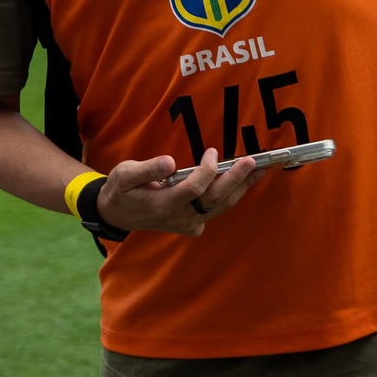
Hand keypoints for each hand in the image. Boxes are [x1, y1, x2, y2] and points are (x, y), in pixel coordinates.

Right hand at [98, 149, 261, 235]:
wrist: (116, 214)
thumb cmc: (121, 190)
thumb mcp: (124, 175)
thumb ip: (147, 169)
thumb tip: (169, 162)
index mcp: (163, 204)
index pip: (194, 189)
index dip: (207, 171)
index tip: (212, 152)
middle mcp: (180, 217)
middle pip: (215, 199)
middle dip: (235, 179)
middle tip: (253, 161)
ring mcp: (188, 223)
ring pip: (221, 206)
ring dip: (241, 187)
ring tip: (259, 170)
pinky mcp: (192, 224)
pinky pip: (216, 210)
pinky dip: (232, 195)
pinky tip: (243, 181)